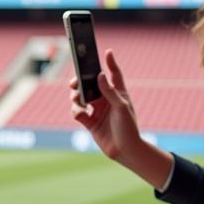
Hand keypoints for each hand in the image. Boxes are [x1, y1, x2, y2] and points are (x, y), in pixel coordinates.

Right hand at [69, 49, 143, 163]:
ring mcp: (97, 111)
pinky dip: (76, 111)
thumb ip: (109, 91)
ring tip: (76, 99)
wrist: (125, 151)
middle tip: (74, 82)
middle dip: (81, 82)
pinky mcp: (90, 122)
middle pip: (91, 85)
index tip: (107, 52)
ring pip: (81, 98)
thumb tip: (99, 75)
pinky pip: (78, 113)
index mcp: (118, 94)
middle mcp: (107, 100)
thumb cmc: (129, 128)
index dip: (111, 63)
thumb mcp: (121, 107)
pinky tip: (79, 113)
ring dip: (76, 96)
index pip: (114, 75)